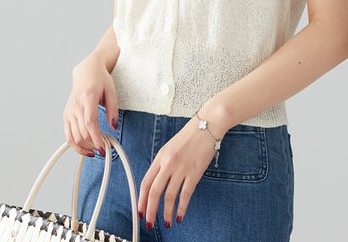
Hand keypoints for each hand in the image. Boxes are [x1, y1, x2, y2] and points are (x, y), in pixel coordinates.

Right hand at [63, 51, 118, 156]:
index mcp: (88, 97)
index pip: (90, 122)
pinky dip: (75, 145)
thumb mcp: (112, 91)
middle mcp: (76, 105)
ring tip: (97, 148)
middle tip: (105, 148)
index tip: (102, 147)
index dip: (96, 137)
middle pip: (82, 132)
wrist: (86, 71)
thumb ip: (113, 109)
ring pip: (74, 136)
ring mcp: (69, 111)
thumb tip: (113, 126)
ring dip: (86, 147)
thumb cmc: (100, 80)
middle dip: (94, 144)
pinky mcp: (66, 115)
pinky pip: (68, 135)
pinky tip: (85, 149)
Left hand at [137, 111, 226, 228]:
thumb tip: (157, 182)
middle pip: (154, 191)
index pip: (146, 181)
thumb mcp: (170, 147)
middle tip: (149, 222)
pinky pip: (185, 194)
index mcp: (161, 156)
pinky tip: (180, 215)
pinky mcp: (195, 172)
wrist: (208, 125)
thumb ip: (163, 163)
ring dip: (166, 212)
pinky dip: (181, 207)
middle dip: (150, 210)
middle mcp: (169, 163)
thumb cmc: (191, 135)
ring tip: (166, 223)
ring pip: (169, 196)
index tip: (140, 210)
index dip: (141, 199)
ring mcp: (182, 168)